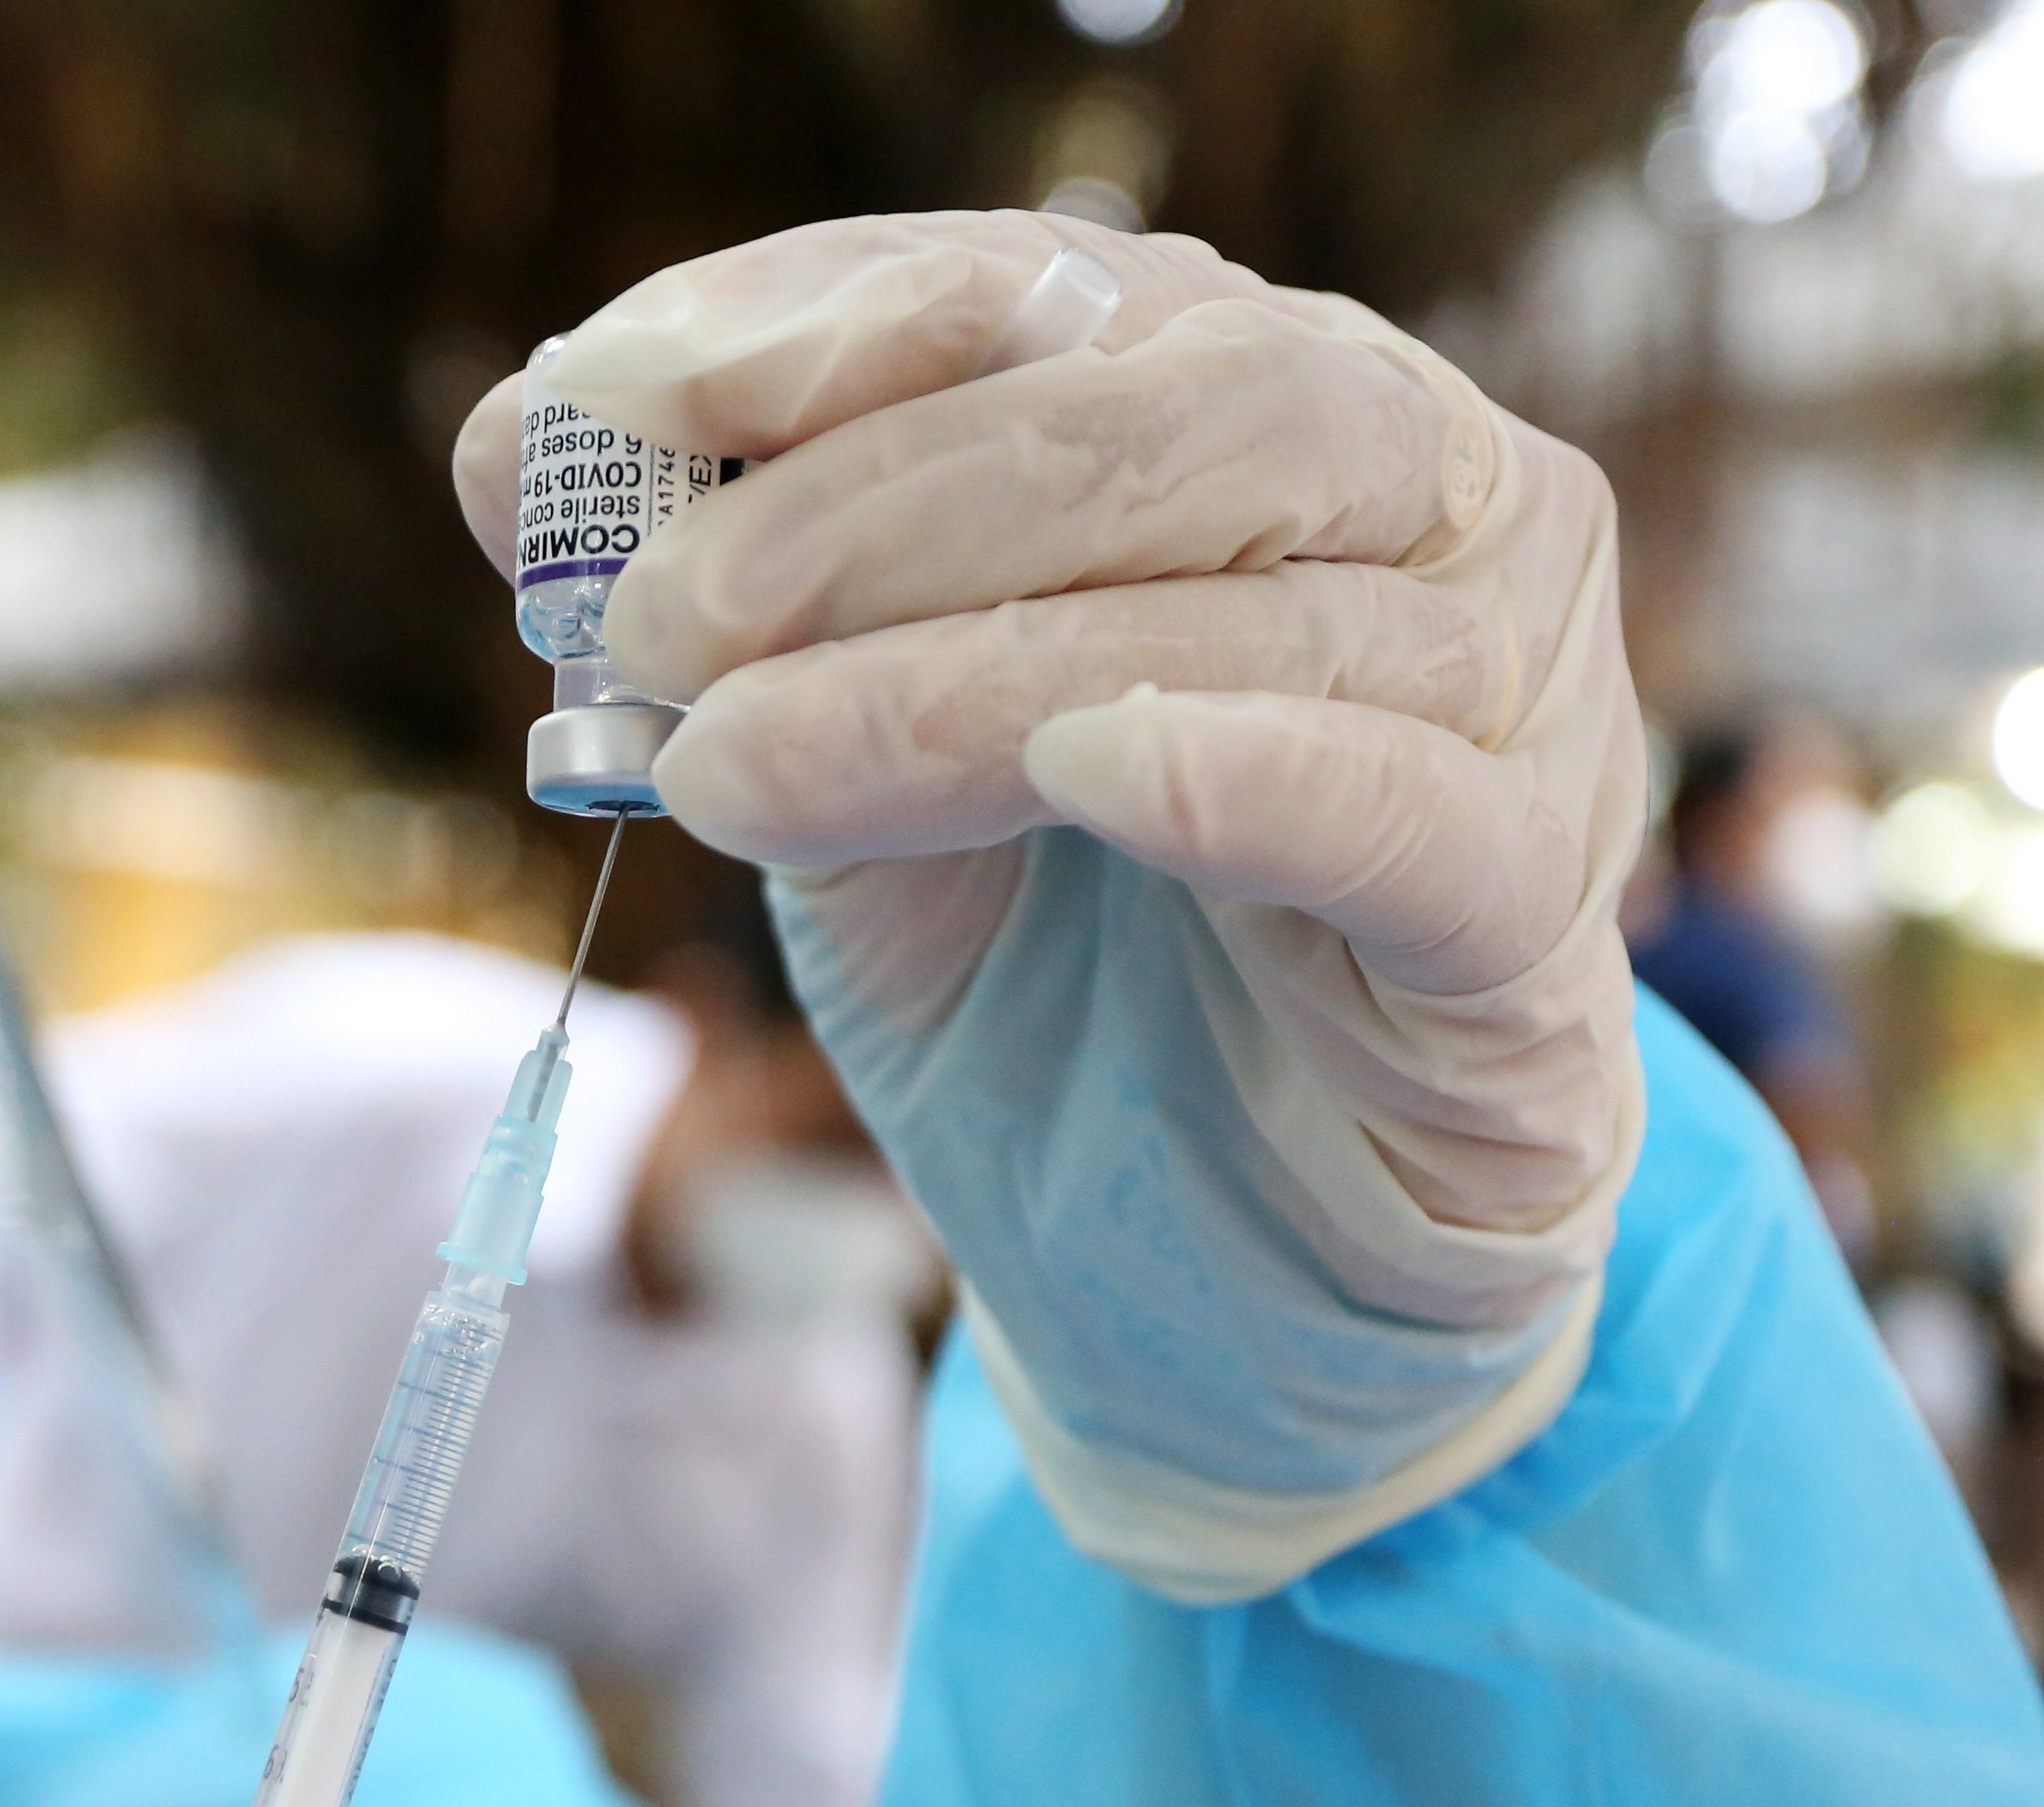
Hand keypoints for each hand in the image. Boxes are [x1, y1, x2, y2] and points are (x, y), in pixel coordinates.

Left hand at [457, 215, 1647, 1599]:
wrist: (1210, 1280)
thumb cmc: (1049, 985)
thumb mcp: (841, 777)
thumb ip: (730, 621)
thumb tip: (510, 454)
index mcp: (1249, 406)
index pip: (1050, 289)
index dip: (827, 322)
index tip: (607, 399)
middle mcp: (1425, 498)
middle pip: (1179, 409)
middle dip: (881, 502)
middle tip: (658, 626)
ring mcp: (1518, 693)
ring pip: (1269, 611)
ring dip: (966, 672)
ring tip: (737, 762)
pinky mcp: (1533, 915)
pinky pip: (1413, 809)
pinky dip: (1249, 772)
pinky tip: (1089, 773)